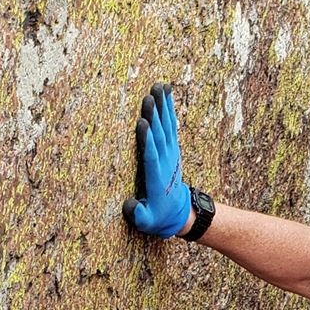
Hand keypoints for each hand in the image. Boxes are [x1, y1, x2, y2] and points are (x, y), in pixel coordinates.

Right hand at [122, 83, 191, 237]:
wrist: (179, 212)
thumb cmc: (157, 217)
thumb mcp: (146, 222)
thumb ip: (138, 215)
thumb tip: (130, 206)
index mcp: (156, 178)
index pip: (151, 155)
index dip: (147, 140)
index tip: (143, 123)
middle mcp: (166, 162)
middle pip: (160, 135)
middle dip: (154, 116)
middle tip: (149, 97)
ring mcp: (171, 153)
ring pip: (167, 126)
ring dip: (163, 106)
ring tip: (159, 87)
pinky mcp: (173, 148)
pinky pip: (171, 126)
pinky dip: (169, 110)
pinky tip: (165, 94)